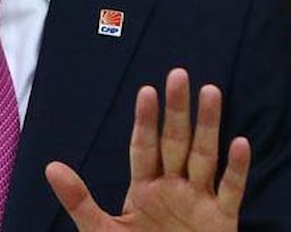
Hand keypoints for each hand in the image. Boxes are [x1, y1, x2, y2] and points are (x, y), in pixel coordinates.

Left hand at [45, 68, 250, 230]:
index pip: (144, 147)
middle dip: (176, 110)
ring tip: (210, 91)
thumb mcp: (103, 231)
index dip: (145, 120)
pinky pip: (231, 191)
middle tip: (178, 74)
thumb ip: (80, 201)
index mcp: (144, 188)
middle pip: (175, 142)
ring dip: (208, 126)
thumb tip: (51, 167)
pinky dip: (236, 169)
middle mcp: (173, 188)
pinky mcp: (222, 221)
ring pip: (205, 157)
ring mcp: (199, 202)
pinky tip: (240, 143)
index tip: (146, 91)